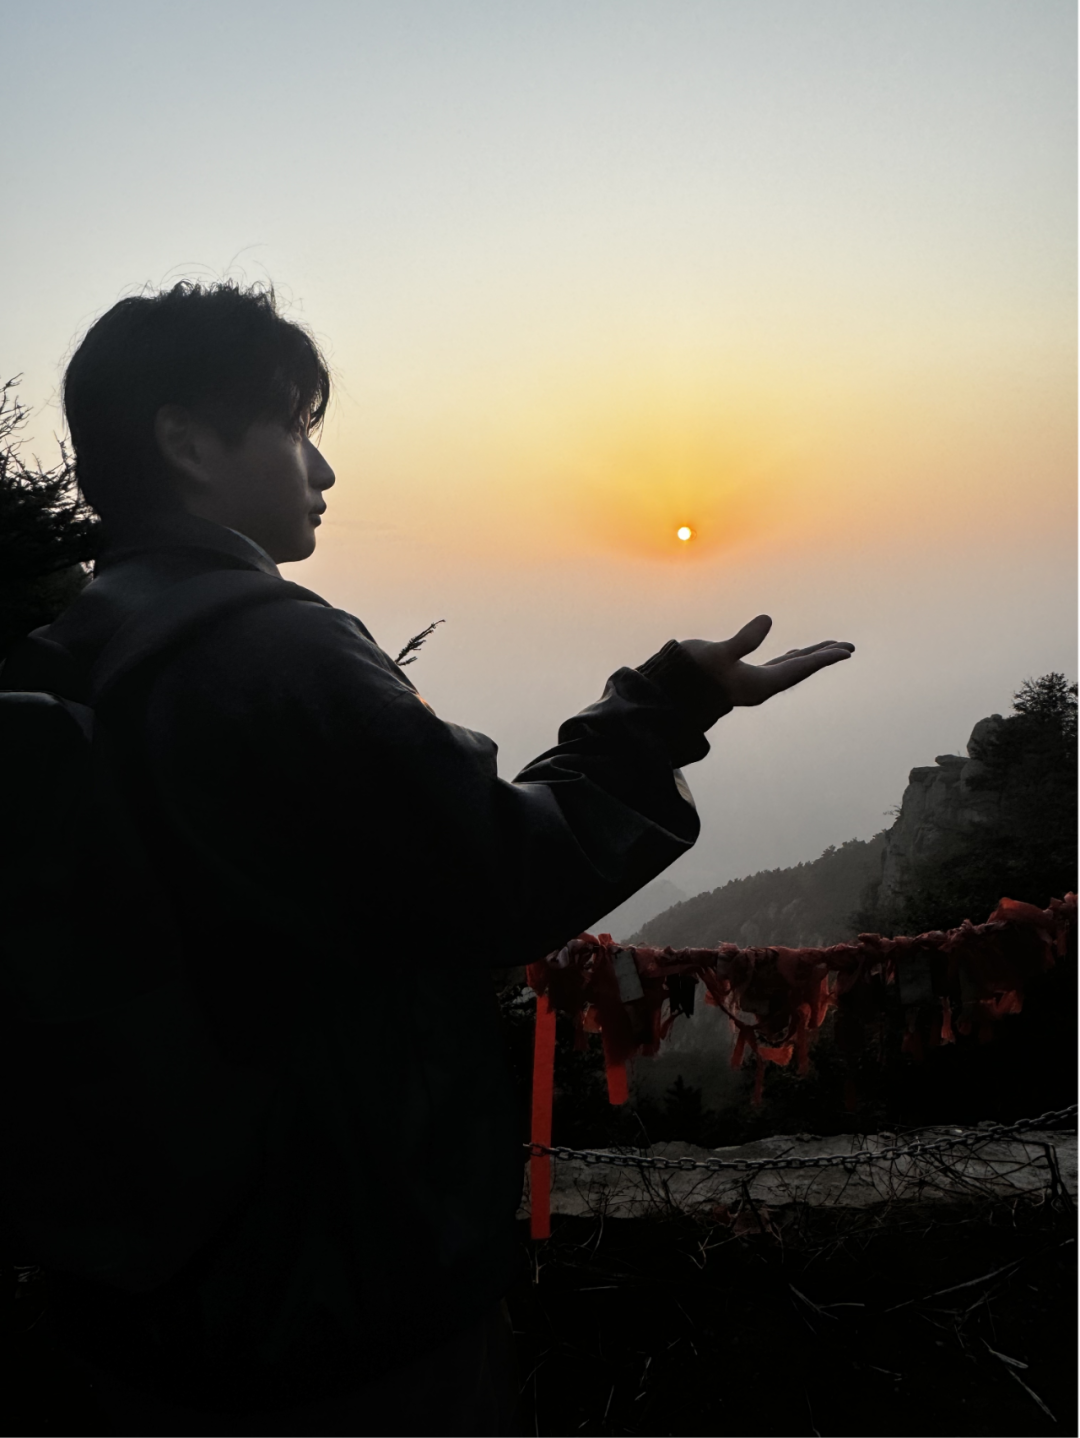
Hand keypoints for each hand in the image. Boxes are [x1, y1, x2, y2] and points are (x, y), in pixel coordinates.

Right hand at [680, 616, 852, 706]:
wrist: (668, 694)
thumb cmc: (691, 676)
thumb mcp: (717, 654)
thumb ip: (743, 640)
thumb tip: (768, 620)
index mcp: (760, 684)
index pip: (800, 668)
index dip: (823, 658)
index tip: (846, 650)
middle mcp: (760, 686)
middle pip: (799, 669)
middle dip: (822, 656)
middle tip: (847, 647)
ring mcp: (750, 683)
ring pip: (787, 668)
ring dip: (807, 657)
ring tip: (827, 648)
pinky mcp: (740, 678)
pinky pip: (773, 667)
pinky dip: (787, 658)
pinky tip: (792, 654)